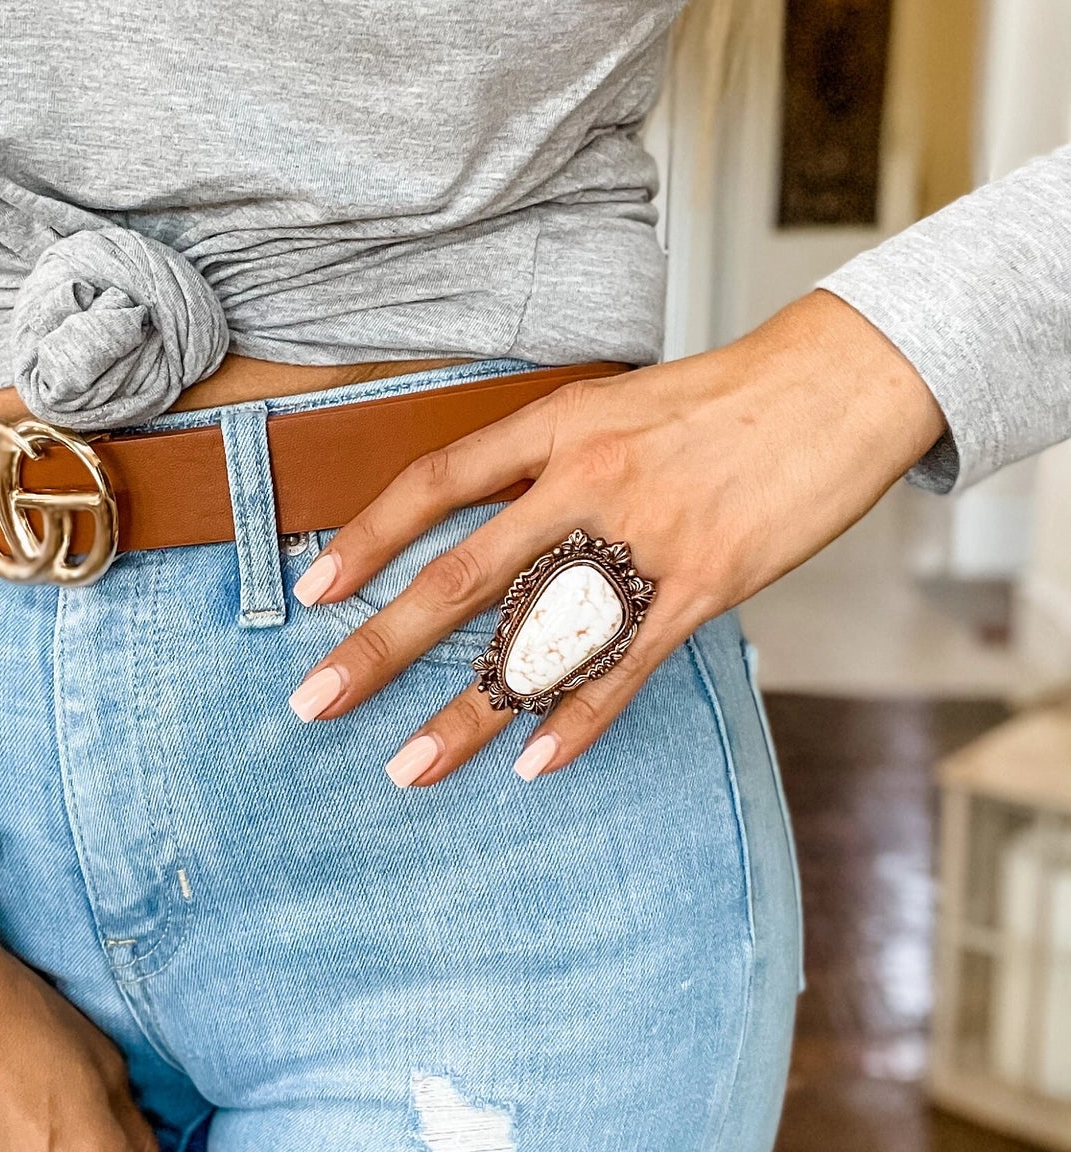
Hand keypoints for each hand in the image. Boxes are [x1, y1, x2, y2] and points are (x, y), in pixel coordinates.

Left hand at [287, 291, 944, 779]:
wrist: (838, 385)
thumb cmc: (722, 400)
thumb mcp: (614, 405)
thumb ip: (547, 462)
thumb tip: (479, 517)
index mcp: (557, 427)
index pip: (437, 484)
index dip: (368, 538)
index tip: (312, 592)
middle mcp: (587, 482)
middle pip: (461, 576)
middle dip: (380, 645)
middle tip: (315, 700)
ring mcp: (643, 539)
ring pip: (536, 640)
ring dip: (467, 711)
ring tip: (408, 766)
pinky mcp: (703, 585)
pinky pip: (625, 667)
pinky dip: (577, 721)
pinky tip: (533, 764)